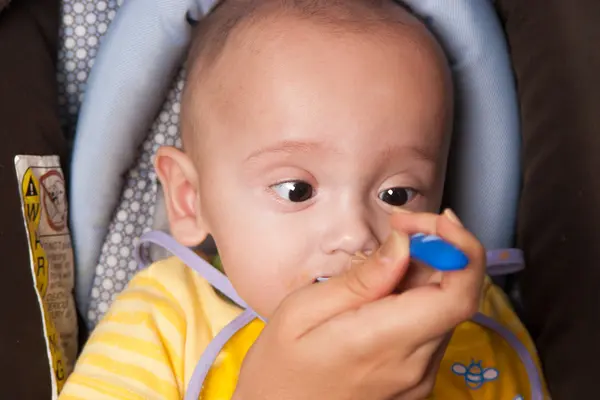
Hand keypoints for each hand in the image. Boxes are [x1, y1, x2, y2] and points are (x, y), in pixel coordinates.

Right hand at [233, 210, 485, 399]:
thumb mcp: (301, 312)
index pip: (458, 295)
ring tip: (379, 267)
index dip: (461, 248)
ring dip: (425, 277)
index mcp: (384, 343)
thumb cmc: (279, 368)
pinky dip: (416, 302)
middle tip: (398, 231)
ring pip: (443, 310)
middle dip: (437, 253)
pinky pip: (429, 330)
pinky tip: (381, 296)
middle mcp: (414, 365)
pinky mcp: (416, 382)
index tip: (436, 221)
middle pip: (454, 296)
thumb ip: (360, 279)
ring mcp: (418, 378)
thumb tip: (403, 244)